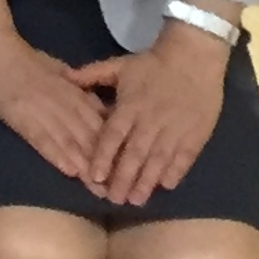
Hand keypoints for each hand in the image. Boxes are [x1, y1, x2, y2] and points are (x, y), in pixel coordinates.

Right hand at [0, 25, 108, 182]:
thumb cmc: (24, 58)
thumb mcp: (58, 69)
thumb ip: (77, 88)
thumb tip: (96, 104)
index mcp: (74, 93)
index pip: (102, 125)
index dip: (115, 150)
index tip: (127, 172)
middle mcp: (65, 105)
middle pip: (90, 140)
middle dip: (106, 168)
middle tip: (119, 193)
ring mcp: (44, 112)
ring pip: (71, 144)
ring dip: (86, 169)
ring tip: (100, 193)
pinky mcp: (22, 118)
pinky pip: (42, 139)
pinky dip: (57, 155)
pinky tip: (69, 172)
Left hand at [71, 28, 228, 206]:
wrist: (194, 58)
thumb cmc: (153, 64)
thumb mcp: (120, 65)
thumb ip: (91, 74)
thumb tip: (64, 77)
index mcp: (130, 106)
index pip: (113, 136)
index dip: (103, 157)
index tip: (94, 177)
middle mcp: (150, 121)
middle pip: (134, 154)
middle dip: (123, 178)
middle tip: (113, 199)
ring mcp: (173, 129)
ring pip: (158, 160)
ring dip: (147, 181)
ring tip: (136, 200)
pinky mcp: (195, 134)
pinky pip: (184, 157)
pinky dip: (175, 171)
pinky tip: (165, 186)